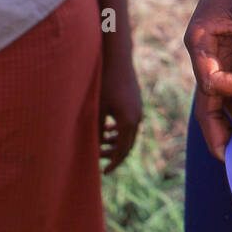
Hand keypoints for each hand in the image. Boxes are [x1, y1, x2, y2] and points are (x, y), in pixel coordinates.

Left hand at [98, 54, 142, 172]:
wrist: (117, 59)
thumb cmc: (104, 82)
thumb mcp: (97, 109)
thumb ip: (96, 130)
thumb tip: (93, 149)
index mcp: (128, 122)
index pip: (122, 151)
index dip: (113, 163)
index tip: (103, 172)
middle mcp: (137, 117)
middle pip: (127, 145)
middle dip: (114, 155)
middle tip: (100, 161)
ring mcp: (138, 110)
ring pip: (128, 134)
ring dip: (116, 141)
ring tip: (101, 143)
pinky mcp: (136, 102)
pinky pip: (129, 123)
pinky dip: (119, 130)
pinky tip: (108, 127)